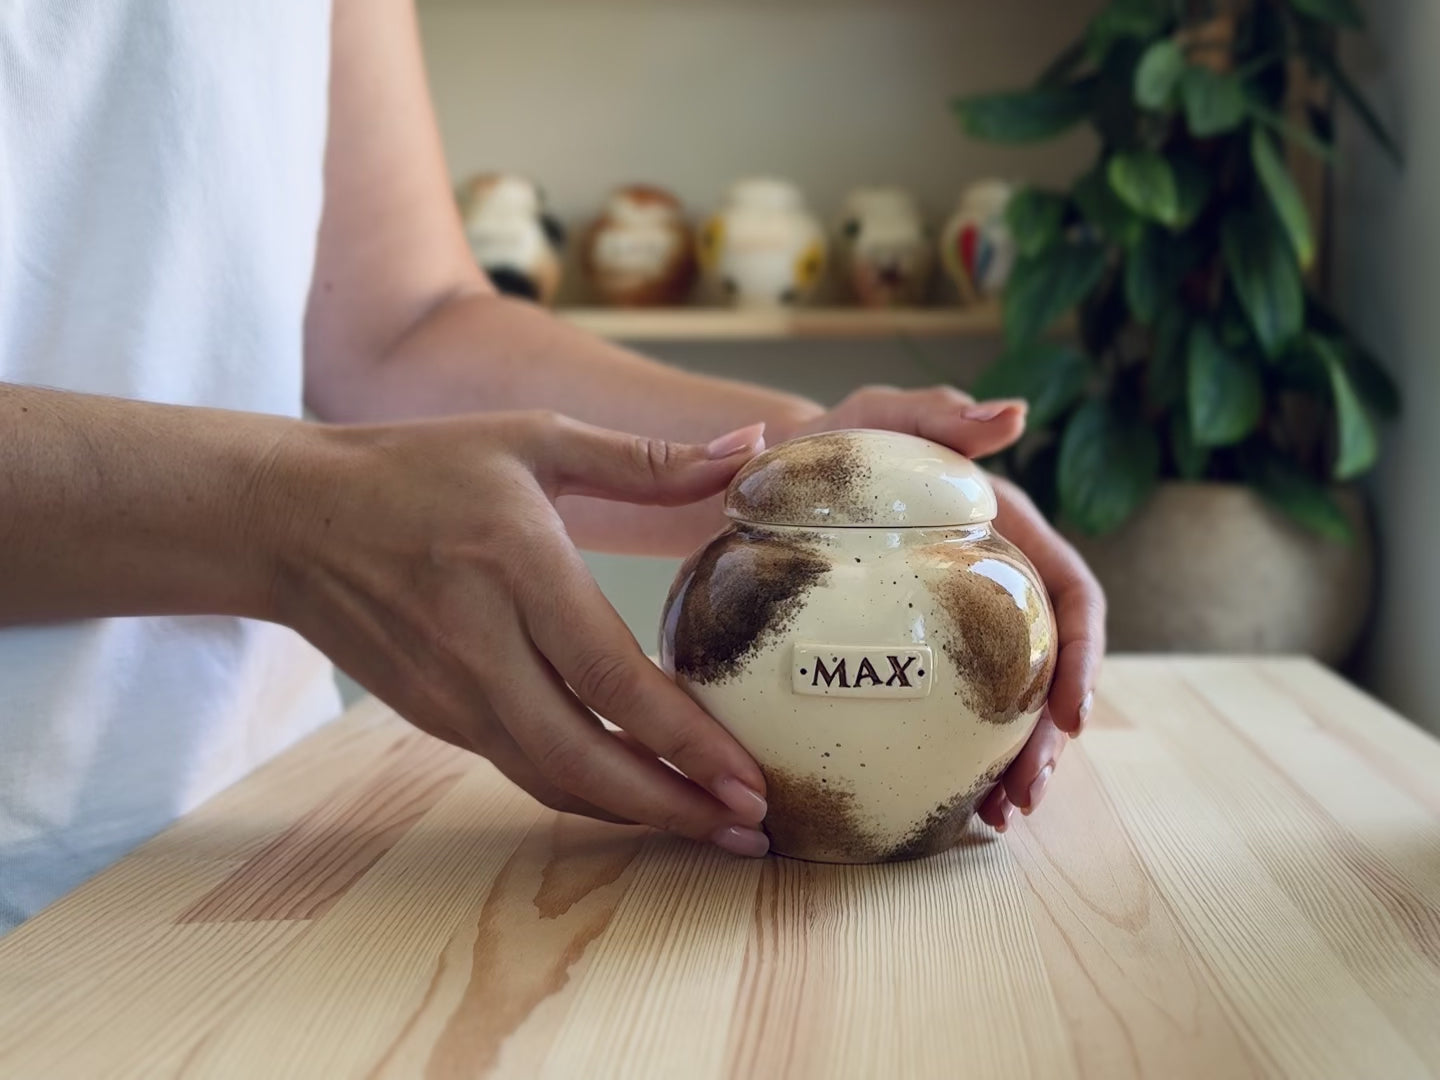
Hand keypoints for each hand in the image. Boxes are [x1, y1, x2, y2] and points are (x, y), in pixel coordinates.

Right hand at [263, 411, 776, 856]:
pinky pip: (526, 771)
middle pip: (587, 758)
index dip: (685, 738)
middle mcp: (484, 648)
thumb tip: (752, 447)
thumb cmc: (419, 469)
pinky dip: (588, 794)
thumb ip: (646, 459)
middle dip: (675, 804)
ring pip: (556, 780)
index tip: (749, 776)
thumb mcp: (535, 440)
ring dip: (637, 813)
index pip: (611, 677)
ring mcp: (455, 694)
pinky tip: (639, 794)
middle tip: (751, 825)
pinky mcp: (440, 717)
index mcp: (518, 569)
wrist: (292, 522)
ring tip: (711, 826)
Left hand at [784, 386, 1106, 827]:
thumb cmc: (829, 444)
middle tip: (1023, 796)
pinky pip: (940, 715)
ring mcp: (952, 627)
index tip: (1073, 715)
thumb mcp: (878, 416)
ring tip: (993, 817)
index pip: (1068, 595)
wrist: (766, 484)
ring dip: (1008, 764)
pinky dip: (949, 759)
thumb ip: (941, 413)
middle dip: (1047, 738)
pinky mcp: (908, 656)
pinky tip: (941, 803)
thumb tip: (1018, 414)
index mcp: (1004, 535)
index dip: (1083, 656)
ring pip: (1001, 704)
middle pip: (1042, 669)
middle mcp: (989, 587)